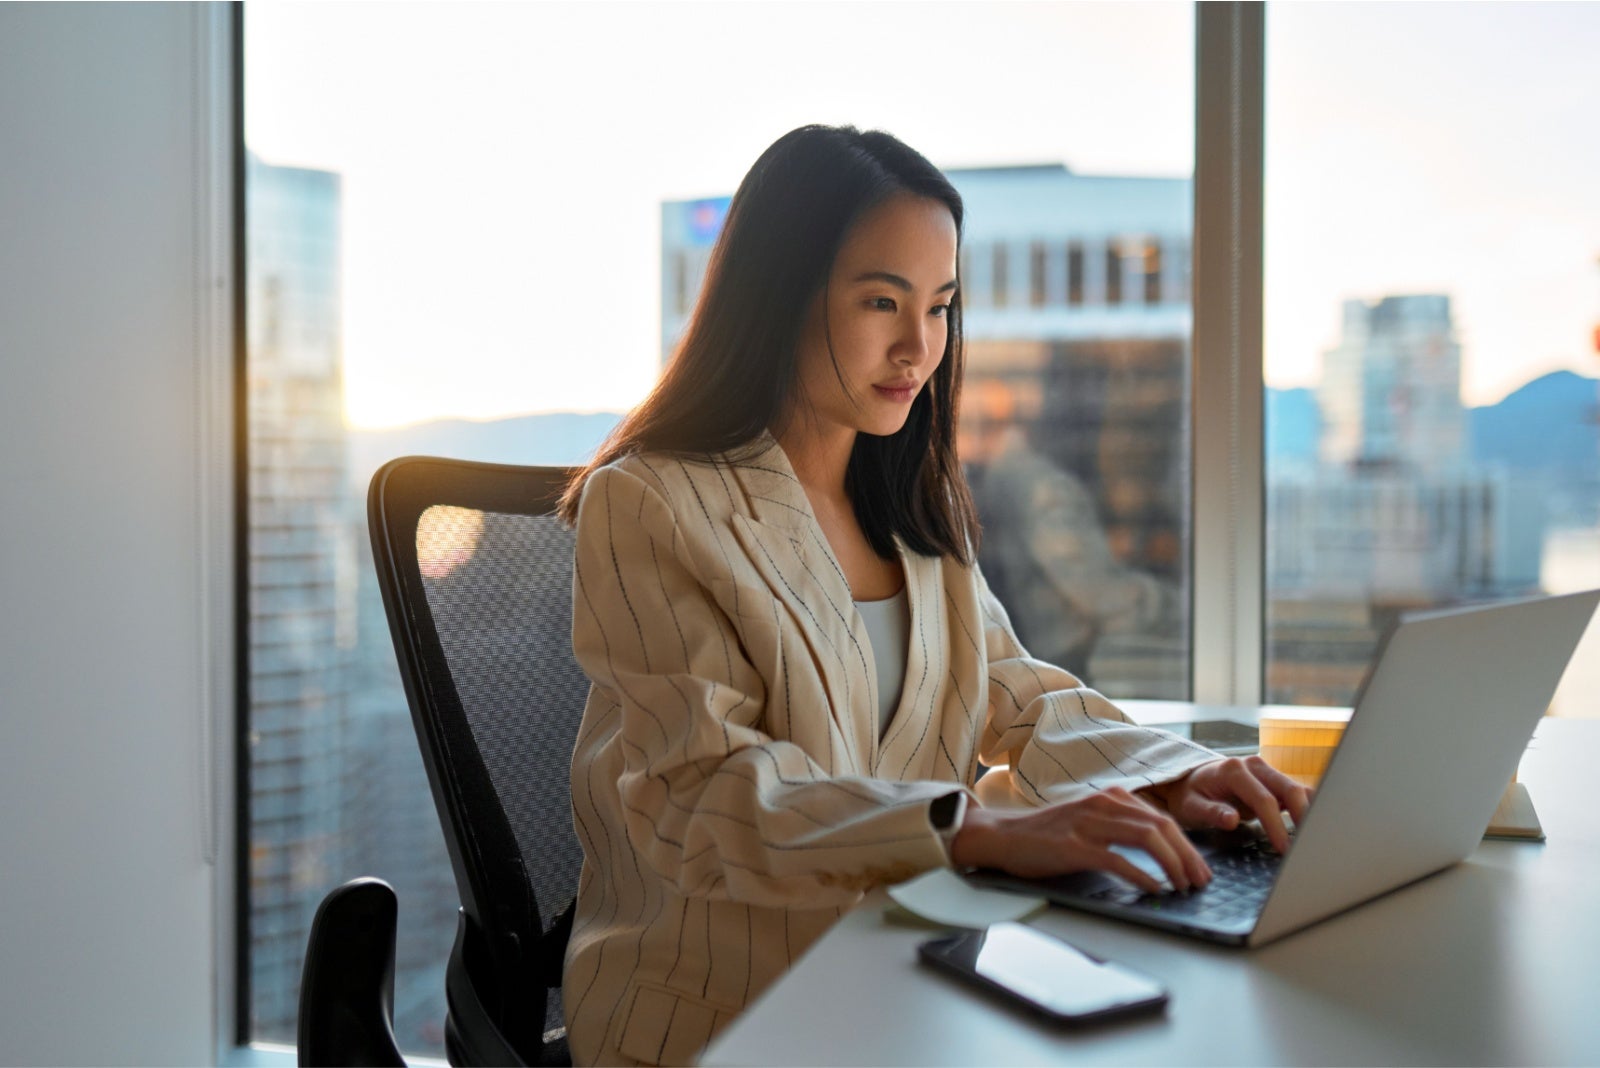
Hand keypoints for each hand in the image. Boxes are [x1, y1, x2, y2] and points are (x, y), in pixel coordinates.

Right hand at [950, 787, 1211, 893]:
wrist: (1002, 836)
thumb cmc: (1045, 835)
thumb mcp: (1088, 821)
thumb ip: (1118, 828)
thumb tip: (1157, 855)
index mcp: (1109, 797)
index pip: (1161, 818)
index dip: (1186, 844)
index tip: (1199, 868)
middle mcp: (1102, 804)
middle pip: (1161, 825)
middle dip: (1188, 855)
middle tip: (1201, 880)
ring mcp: (1088, 823)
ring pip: (1146, 837)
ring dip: (1172, 864)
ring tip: (1183, 885)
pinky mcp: (1074, 846)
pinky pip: (1117, 859)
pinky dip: (1141, 875)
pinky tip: (1153, 888)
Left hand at [1152, 756, 1312, 853]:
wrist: (1191, 781)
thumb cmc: (1190, 796)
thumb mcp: (1191, 806)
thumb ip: (1211, 812)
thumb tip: (1232, 820)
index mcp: (1233, 770)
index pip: (1263, 799)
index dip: (1276, 825)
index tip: (1284, 849)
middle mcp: (1254, 765)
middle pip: (1289, 789)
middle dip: (1303, 818)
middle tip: (1308, 847)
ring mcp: (1267, 771)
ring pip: (1298, 790)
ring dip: (1310, 813)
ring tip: (1317, 840)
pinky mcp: (1274, 780)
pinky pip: (1297, 793)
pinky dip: (1308, 808)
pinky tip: (1315, 828)